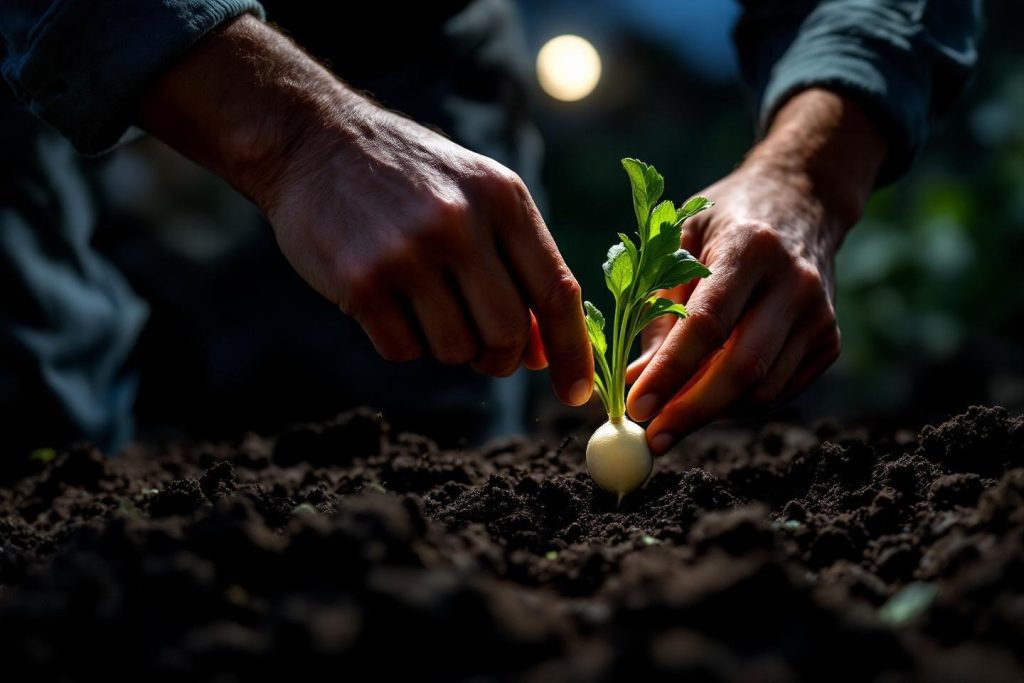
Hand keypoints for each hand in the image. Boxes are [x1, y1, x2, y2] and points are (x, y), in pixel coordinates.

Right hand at [263, 101, 591, 402]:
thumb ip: (518, 265)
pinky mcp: (362, 280)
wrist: (314, 142)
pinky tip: (387, 301)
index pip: (557, 292)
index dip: (573, 352)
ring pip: (456, 349)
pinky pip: (403, 350)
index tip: (576, 393)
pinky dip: (402, 342)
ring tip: (425, 305)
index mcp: (503, 199)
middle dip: (501, 358)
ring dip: (448, 346)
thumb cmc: (410, 178)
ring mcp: (409, 253)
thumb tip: (545, 353)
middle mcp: (461, 223)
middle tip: (484, 350)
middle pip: (508, 333)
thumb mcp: (477, 196)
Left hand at [625, 89, 886, 452]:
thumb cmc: (722, 224)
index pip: (707, 324)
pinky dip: (738, 406)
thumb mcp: (678, 245)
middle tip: (653, 437)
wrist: (801, 202)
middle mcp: (794, 282)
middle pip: (741, 367)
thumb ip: (657, 311)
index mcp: (750, 248)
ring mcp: (820, 314)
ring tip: (671, 417)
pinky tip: (707, 399)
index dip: (669, 371)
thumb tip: (635, 382)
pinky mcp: (831, 340)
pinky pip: (778, 391)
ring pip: (762, 389)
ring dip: (711, 413)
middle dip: (691, 410)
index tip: (635, 406)